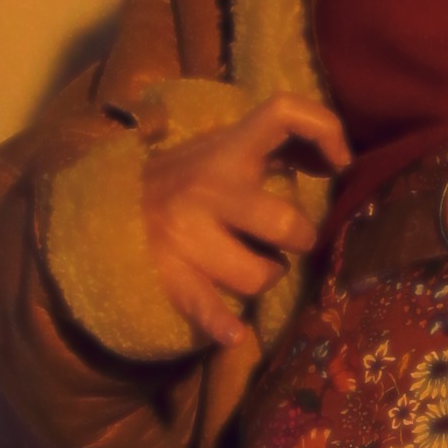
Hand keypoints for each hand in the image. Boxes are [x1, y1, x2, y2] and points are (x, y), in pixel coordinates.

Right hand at [140, 92, 349, 350]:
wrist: (107, 206)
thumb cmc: (183, 180)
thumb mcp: (220, 150)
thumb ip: (270, 149)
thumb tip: (334, 160)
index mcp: (226, 149)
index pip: (282, 112)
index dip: (323, 128)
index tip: (340, 162)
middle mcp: (208, 188)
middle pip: (283, 223)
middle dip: (300, 238)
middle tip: (291, 238)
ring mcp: (187, 235)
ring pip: (257, 276)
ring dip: (267, 276)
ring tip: (254, 267)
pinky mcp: (172, 275)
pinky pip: (204, 306)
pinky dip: (221, 324)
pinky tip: (236, 334)